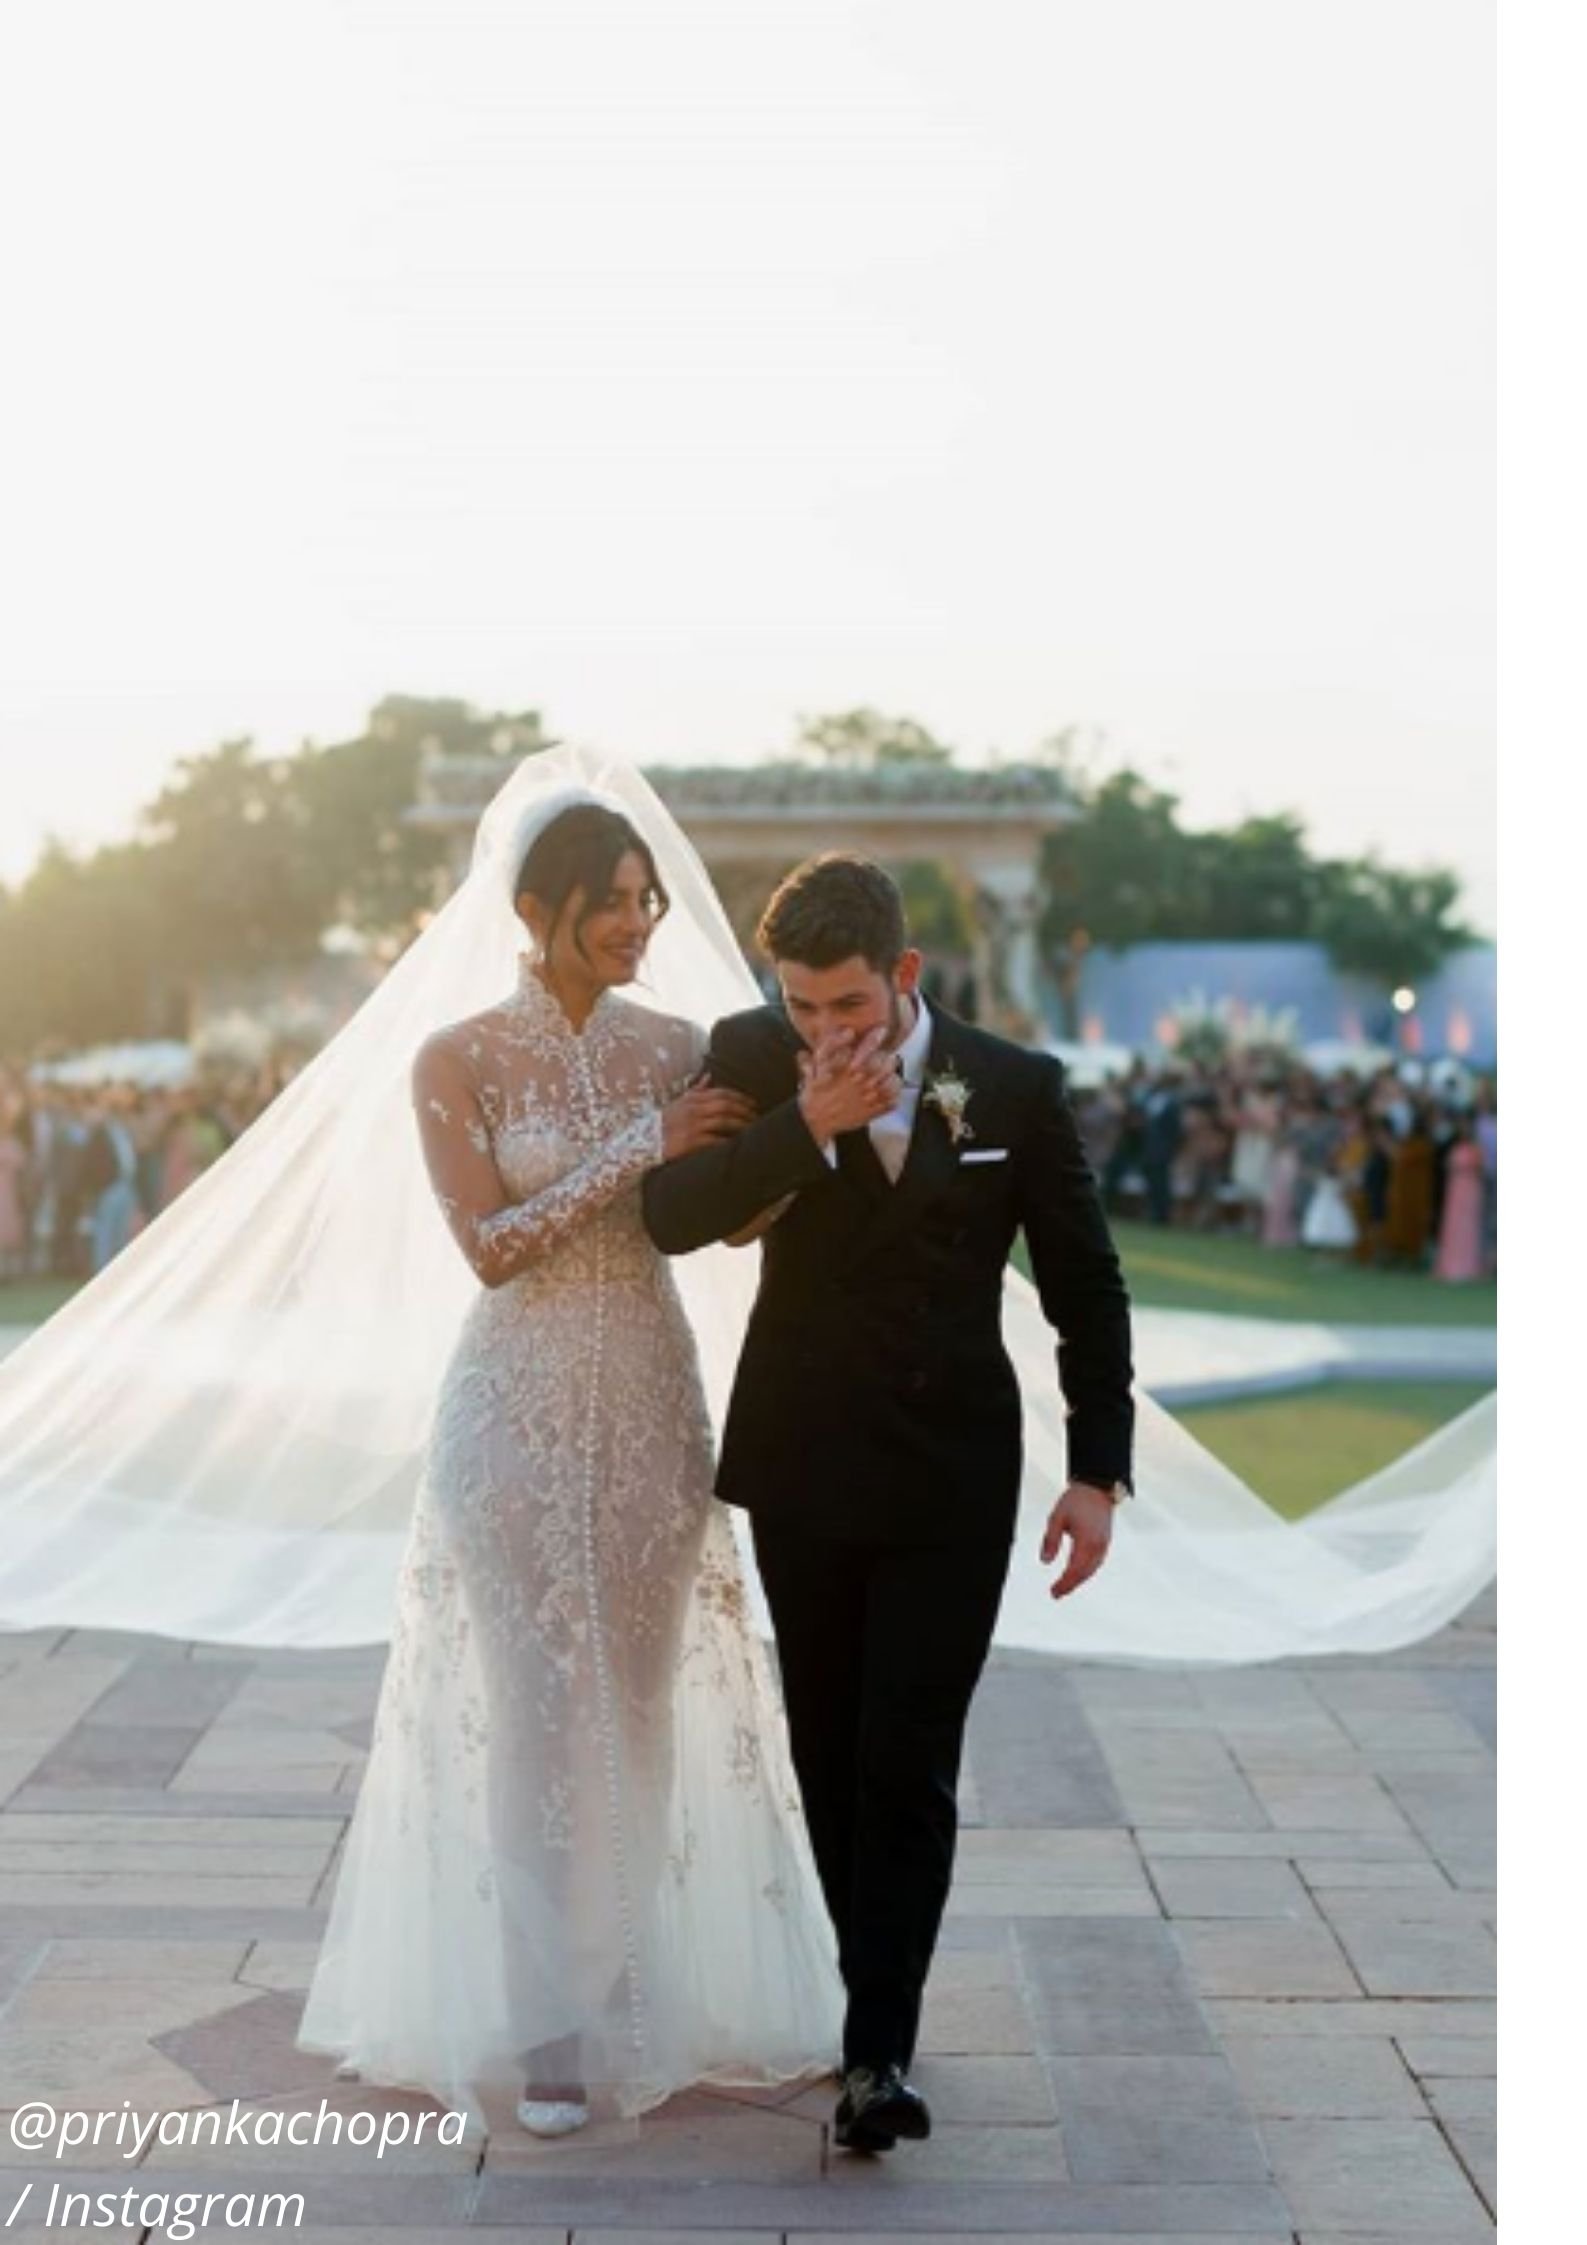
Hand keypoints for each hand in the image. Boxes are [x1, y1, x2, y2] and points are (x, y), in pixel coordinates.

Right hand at [661, 1081, 756, 1159]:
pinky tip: (737, 1144)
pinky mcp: (690, 1142)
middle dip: (745, 1111)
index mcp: (692, 1099)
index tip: (753, 1104)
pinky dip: (727, 1142)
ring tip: (752, 1130)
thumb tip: (709, 1074)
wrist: (644, 1142)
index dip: (740, 1097)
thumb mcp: (679, 1102)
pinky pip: (714, 1140)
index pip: (722, 1093)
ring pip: (723, 1121)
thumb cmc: (665, 1123)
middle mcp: (693, 1110)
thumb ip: (696, 1090)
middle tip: (757, 1117)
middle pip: (726, 1106)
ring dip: (741, 1125)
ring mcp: (691, 1126)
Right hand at [796, 1025, 899, 1144]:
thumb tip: (848, 1032)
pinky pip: (894, 1100)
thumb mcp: (817, 1064)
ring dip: (891, 1074)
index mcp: (850, 1067)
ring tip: (886, 1073)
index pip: (871, 1046)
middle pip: (888, 1061)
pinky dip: (894, 1094)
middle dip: (884, 1057)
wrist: (816, 1119)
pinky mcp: (874, 1110)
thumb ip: (831, 1044)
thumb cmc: (817, 1092)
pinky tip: (887, 1090)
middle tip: (881, 1057)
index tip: (880, 1031)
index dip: (877, 1035)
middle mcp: (864, 1080)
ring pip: (894, 1079)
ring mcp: (871, 1096)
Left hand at [1039, 1481, 1117, 1599]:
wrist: (1097, 1488)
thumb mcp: (1057, 1518)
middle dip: (1070, 1585)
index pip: (1074, 1570)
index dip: (1064, 1584)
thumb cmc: (1076, 1500)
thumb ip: (1050, 1540)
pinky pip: (1097, 1562)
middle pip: (1084, 1573)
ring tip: (1065, 1586)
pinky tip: (1078, 1573)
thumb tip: (1045, 1561)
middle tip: (1056, 1593)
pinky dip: (1086, 1571)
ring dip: (1079, 1580)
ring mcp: (1104, 1544)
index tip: (1053, 1592)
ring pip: (1092, 1569)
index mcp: (1086, 1541)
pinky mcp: (1105, 1541)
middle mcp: (1098, 1545)